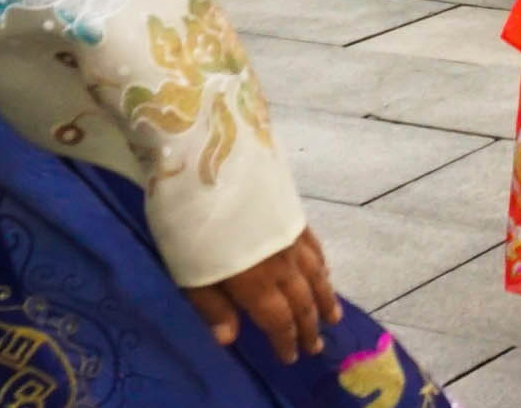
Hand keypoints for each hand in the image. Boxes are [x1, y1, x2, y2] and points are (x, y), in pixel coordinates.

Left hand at [182, 228, 341, 364]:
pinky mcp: (292, 213)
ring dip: (325, 298)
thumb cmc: (189, 222)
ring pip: (316, 275)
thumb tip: (230, 340)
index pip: (279, 321)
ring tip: (333, 316)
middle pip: (302, 301)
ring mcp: (290, 237)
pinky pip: (315, 246)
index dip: (286, 341)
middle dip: (310, 326)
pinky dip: (322, 263)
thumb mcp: (187, 271)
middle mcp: (281, 265)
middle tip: (317, 346)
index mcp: (255, 284)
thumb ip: (211, 306)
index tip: (291, 358)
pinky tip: (324, 269)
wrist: (210, 162)